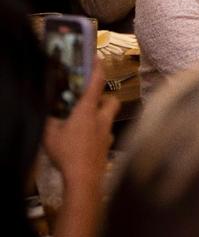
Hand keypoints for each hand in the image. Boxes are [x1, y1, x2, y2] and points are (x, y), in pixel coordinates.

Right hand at [41, 62, 117, 193]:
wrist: (85, 178)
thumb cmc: (68, 154)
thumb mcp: (49, 134)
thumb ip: (49, 119)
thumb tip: (48, 110)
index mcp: (87, 111)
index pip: (96, 83)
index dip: (98, 68)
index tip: (96, 58)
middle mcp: (102, 119)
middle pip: (112, 101)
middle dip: (105, 96)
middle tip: (92, 98)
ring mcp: (107, 134)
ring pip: (110, 118)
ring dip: (102, 115)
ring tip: (87, 120)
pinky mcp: (107, 147)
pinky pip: (106, 134)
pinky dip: (99, 133)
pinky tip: (88, 140)